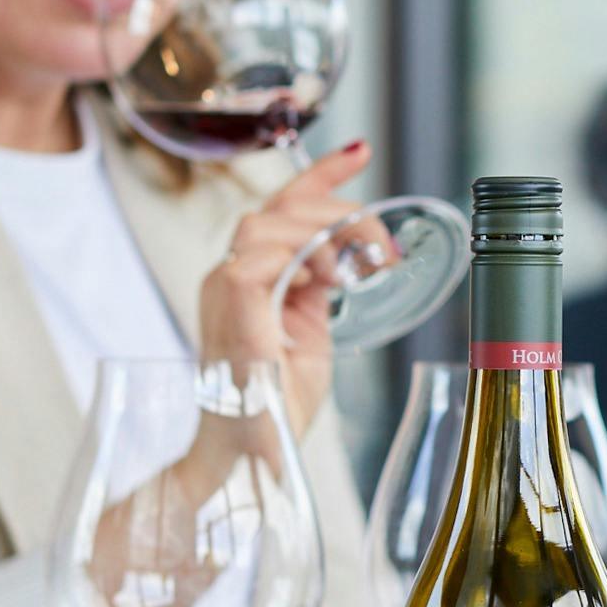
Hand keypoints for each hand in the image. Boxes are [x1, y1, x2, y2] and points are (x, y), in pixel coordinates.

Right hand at [199, 141, 373, 435]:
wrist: (248, 455)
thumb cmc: (277, 404)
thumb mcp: (314, 334)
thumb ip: (321, 292)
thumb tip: (349, 261)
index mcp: (253, 275)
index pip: (285, 206)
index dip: (321, 174)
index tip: (360, 151)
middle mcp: (232, 272)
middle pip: (284, 206)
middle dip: (341, 212)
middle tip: (382, 247)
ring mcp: (224, 286)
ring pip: (270, 222)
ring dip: (323, 234)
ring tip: (355, 269)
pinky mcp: (228, 304)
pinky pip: (259, 257)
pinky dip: (300, 257)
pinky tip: (327, 279)